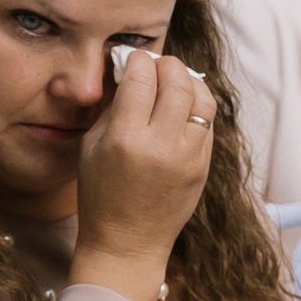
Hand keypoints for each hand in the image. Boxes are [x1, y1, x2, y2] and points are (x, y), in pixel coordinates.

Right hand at [69, 52, 213, 300]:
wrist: (128, 243)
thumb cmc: (101, 195)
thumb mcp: (92, 147)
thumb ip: (112, 107)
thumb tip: (128, 71)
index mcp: (125, 139)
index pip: (142, 79)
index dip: (139, 60)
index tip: (134, 57)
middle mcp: (161, 146)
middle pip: (178, 83)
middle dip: (168, 64)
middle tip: (158, 64)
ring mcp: (188, 157)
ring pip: (203, 100)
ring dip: (190, 82)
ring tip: (175, 80)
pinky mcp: (204, 167)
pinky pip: (208, 124)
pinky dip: (198, 107)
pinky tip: (183, 106)